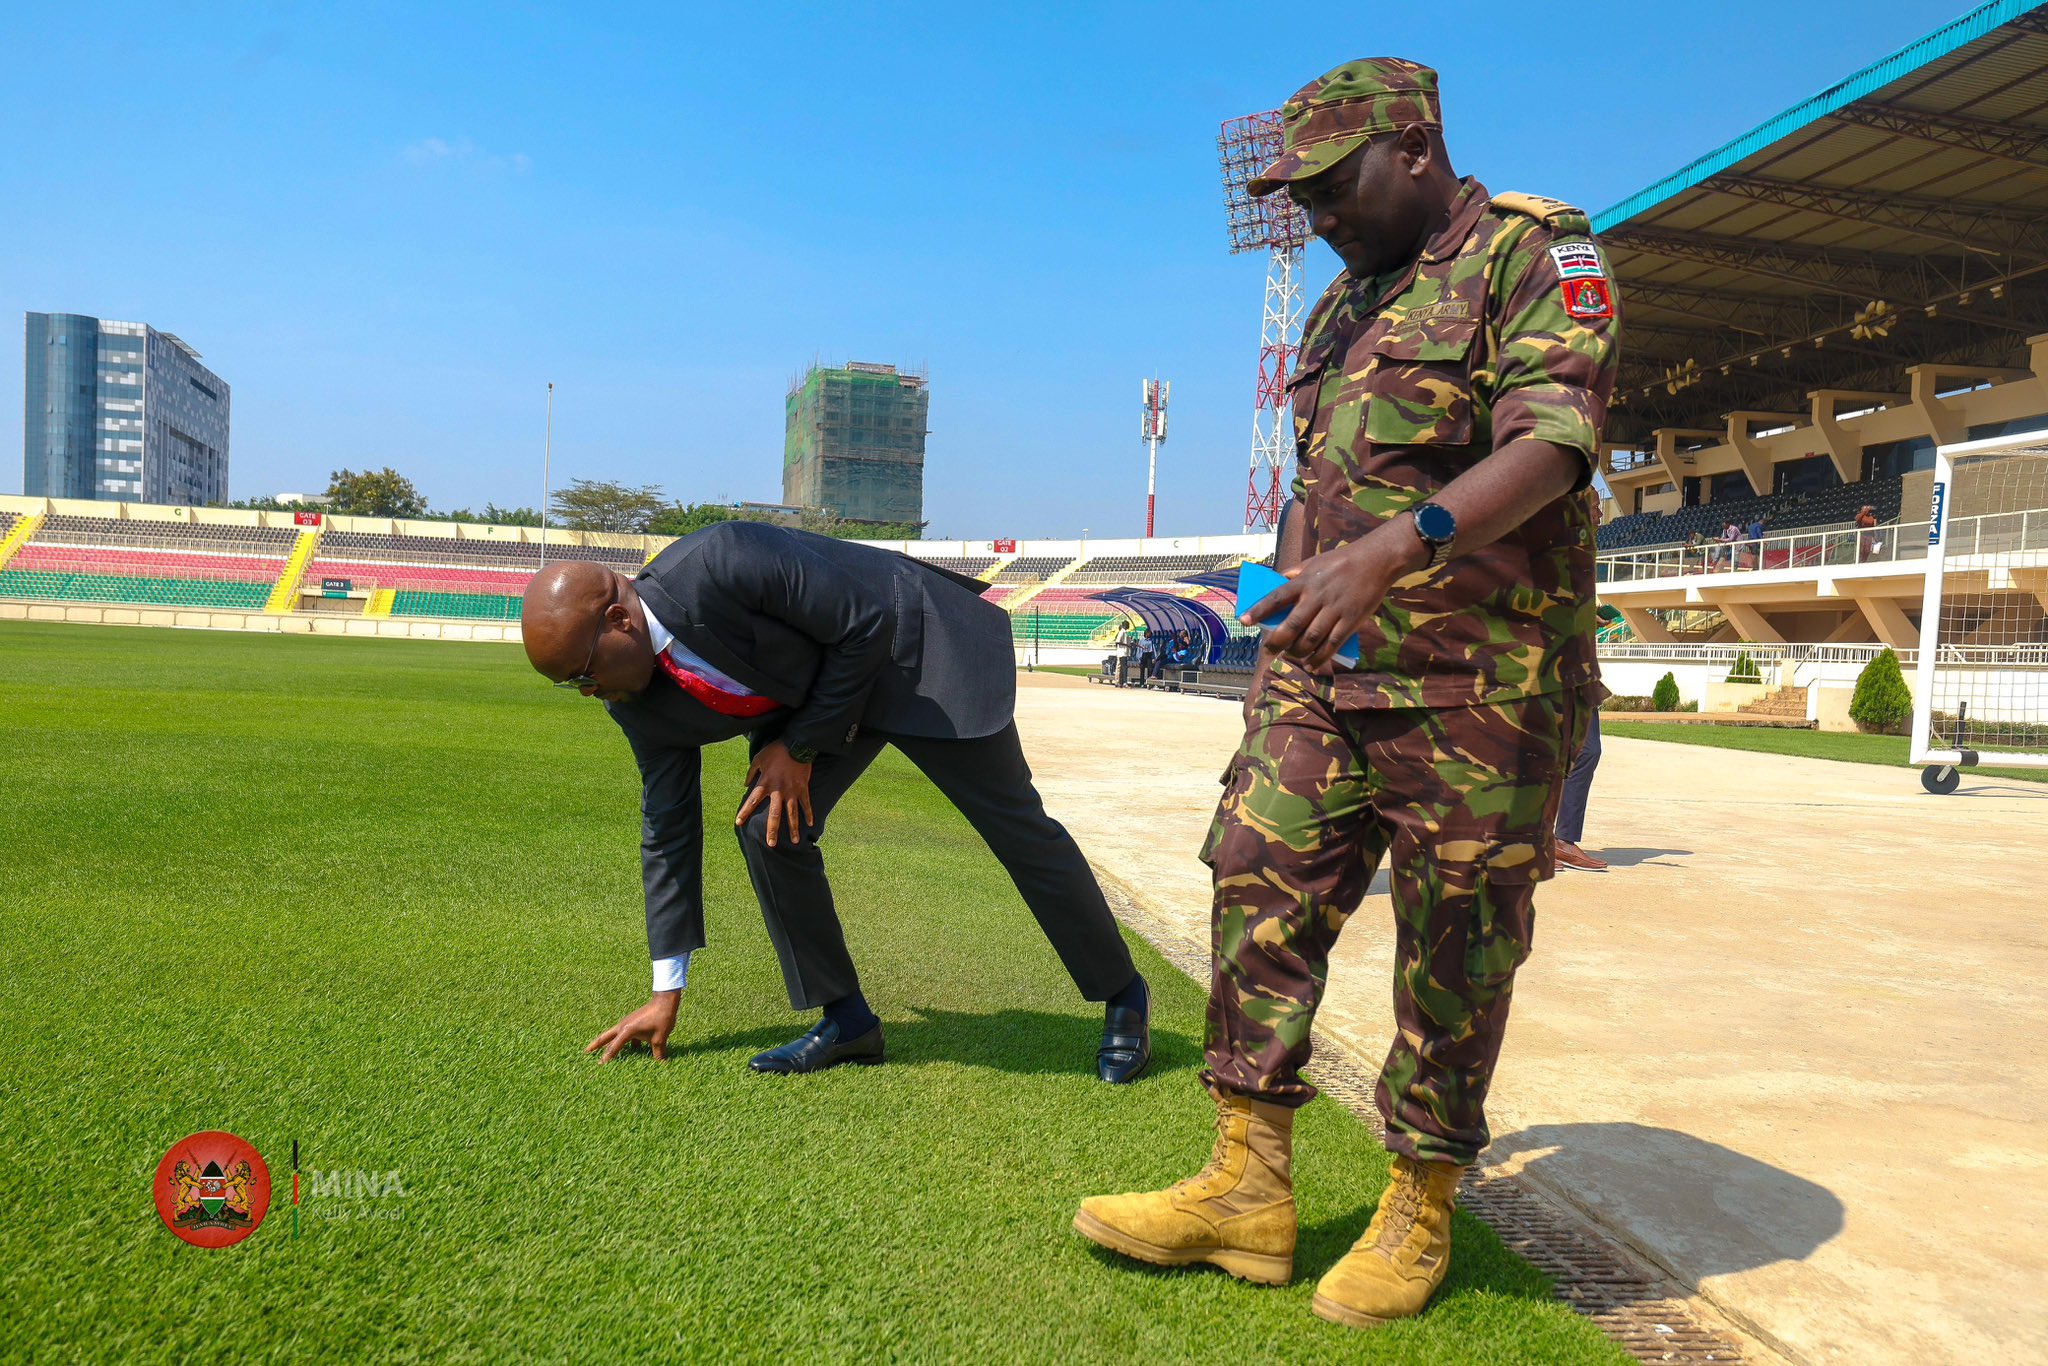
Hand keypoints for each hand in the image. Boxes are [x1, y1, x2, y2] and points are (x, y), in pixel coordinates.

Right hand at [585, 991, 679, 1063]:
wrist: (665, 1001)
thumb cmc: (661, 1018)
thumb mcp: (660, 1038)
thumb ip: (658, 1053)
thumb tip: (662, 1065)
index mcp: (627, 1031)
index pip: (613, 1047)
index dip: (606, 1058)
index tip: (599, 1065)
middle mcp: (623, 1026)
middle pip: (606, 1037)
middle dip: (596, 1045)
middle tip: (586, 1052)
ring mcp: (627, 1023)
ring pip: (614, 1035)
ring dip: (609, 1043)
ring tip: (603, 1052)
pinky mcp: (633, 1022)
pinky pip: (625, 1034)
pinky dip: (625, 1042)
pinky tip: (630, 1050)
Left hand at [735, 740, 814, 847]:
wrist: (796, 744)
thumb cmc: (776, 751)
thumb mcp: (759, 759)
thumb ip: (751, 772)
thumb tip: (746, 785)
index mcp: (765, 783)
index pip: (752, 801)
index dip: (745, 812)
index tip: (738, 823)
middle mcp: (778, 791)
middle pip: (774, 814)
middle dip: (772, 830)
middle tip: (771, 844)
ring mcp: (792, 791)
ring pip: (792, 813)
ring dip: (794, 828)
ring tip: (796, 842)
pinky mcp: (803, 788)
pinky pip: (806, 803)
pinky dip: (809, 813)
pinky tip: (810, 825)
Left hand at [1246, 526, 1426, 670]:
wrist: (1377, 560)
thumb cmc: (1342, 561)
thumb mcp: (1314, 561)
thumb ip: (1295, 573)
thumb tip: (1278, 581)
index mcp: (1305, 581)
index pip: (1276, 597)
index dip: (1259, 610)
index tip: (1244, 621)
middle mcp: (1317, 596)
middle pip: (1292, 625)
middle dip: (1277, 641)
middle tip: (1268, 650)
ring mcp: (1335, 610)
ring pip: (1311, 638)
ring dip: (1298, 652)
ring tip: (1292, 655)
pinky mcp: (1351, 620)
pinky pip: (1332, 644)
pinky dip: (1320, 657)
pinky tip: (1312, 664)